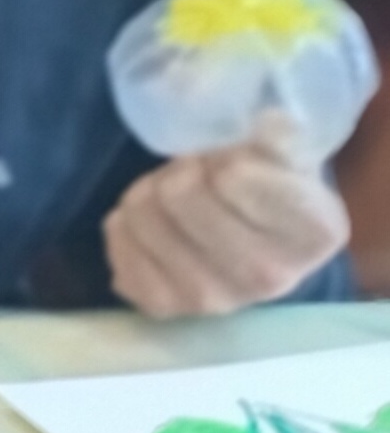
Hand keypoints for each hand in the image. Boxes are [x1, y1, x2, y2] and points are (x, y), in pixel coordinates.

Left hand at [105, 113, 347, 319]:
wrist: (254, 242)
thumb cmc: (271, 186)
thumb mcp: (286, 152)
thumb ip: (275, 136)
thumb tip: (263, 127)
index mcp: (314, 232)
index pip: (234, 175)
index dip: (222, 155)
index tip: (231, 160)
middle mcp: (270, 278)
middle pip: (180, 194)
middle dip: (181, 170)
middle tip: (195, 174)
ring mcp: (214, 298)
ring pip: (141, 213)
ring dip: (148, 192)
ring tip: (173, 197)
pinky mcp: (163, 305)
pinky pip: (117, 242)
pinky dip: (124, 224)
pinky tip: (152, 225)